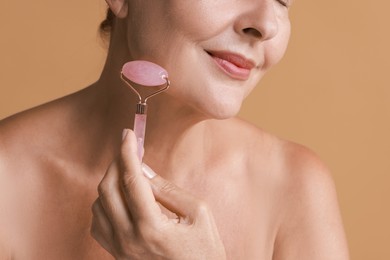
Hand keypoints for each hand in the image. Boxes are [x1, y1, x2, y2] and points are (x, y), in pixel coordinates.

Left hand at [91, 129, 225, 259]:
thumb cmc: (204, 250)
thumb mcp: (198, 212)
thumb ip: (167, 189)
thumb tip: (142, 169)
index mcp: (152, 228)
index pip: (131, 180)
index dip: (128, 152)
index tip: (127, 134)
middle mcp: (128, 240)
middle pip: (108, 189)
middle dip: (117, 163)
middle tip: (129, 149)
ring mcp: (119, 249)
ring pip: (98, 203)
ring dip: (111, 182)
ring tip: (130, 174)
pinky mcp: (116, 254)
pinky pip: (97, 221)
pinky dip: (104, 203)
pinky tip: (121, 198)